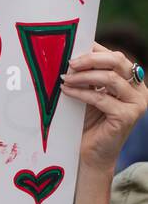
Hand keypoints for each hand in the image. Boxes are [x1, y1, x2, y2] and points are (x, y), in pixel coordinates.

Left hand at [61, 43, 147, 172]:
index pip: (116, 56)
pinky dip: (81, 93)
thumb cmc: (88, 122)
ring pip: (109, 78)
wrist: (90, 154)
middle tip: (69, 63)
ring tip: (64, 78)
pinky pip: (101, 98)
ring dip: (83, 77)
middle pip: (117, 61)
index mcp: (132, 80)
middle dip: (91, 59)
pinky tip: (66, 91)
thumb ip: (89, 74)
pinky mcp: (127, 116)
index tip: (73, 49)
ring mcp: (136, 103)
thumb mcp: (90, 92)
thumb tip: (72, 52)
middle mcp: (139, 90)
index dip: (95, 51)